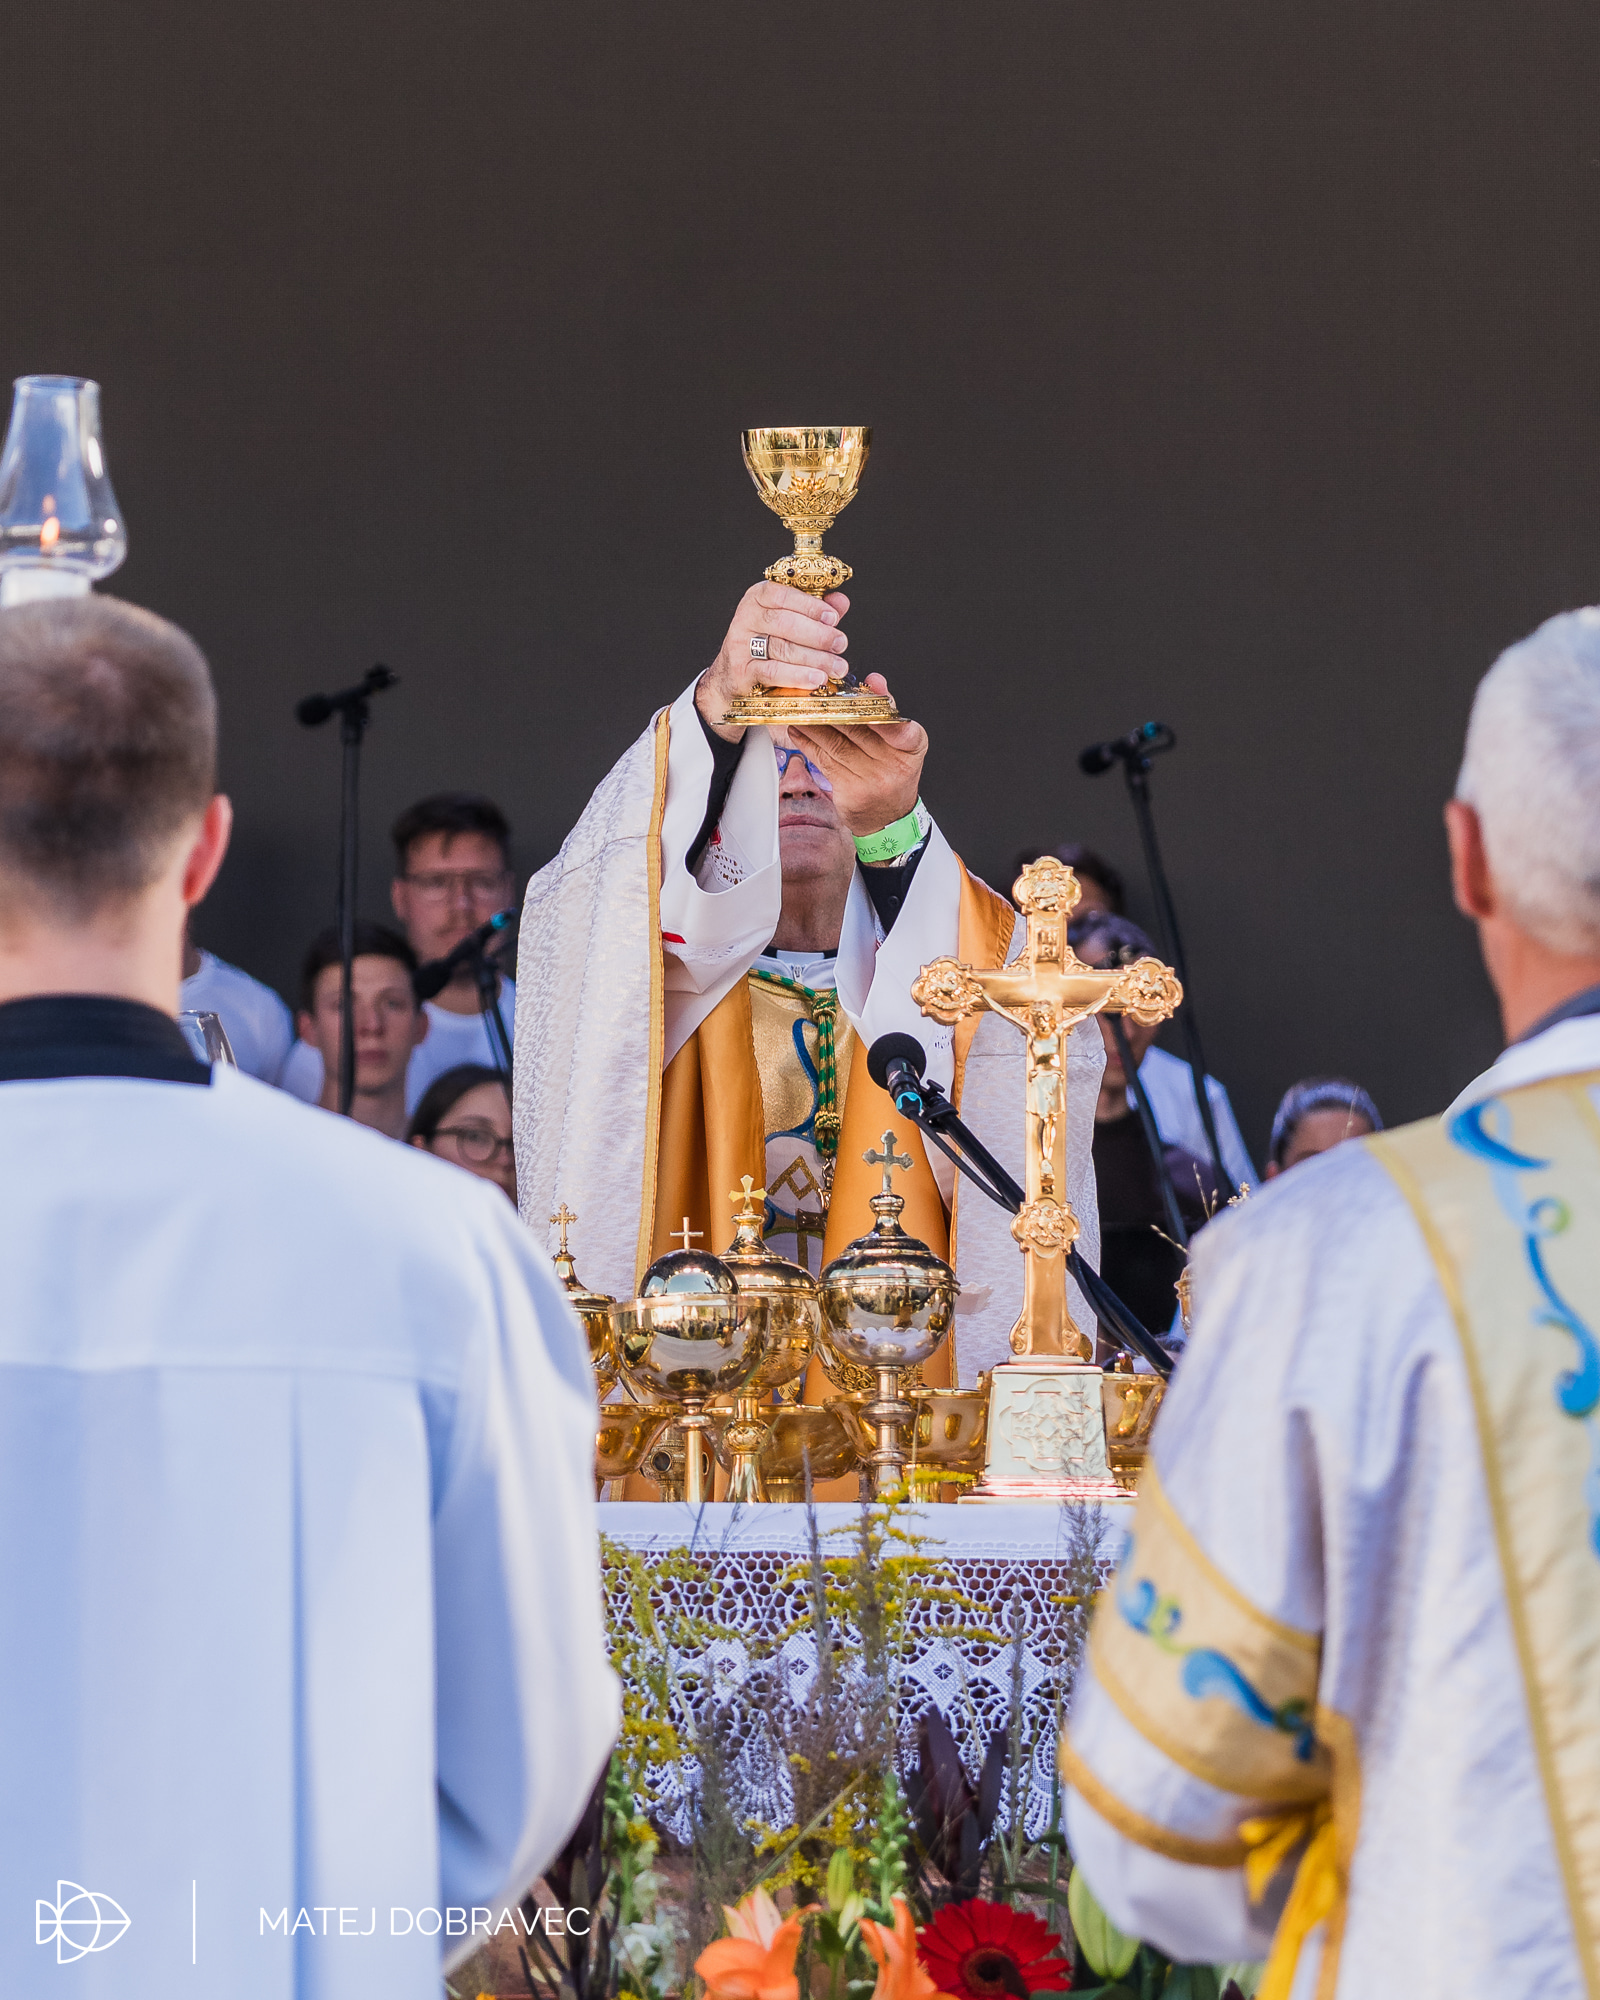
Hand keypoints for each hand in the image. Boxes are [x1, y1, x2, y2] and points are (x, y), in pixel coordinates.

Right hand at [695, 582, 850, 741]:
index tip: (833, 618)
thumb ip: (815, 610)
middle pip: (784, 623)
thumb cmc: (768, 642)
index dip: (809, 605)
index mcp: (758, 598)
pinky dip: (798, 676)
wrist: (733, 675)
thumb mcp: (791, 621)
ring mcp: (740, 644)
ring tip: (837, 666)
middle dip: (817, 635)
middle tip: (840, 644)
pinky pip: (772, 672)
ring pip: (781, 648)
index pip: (782, 595)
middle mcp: (746, 617)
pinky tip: (817, 679)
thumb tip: (841, 602)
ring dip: (814, 658)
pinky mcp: (741, 671)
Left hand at [791, 677, 928, 840]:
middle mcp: (894, 764)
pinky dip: (809, 744)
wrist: (889, 817)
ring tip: (800, 709)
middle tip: (815, 691)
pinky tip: (798, 731)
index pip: (897, 724)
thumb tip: (874, 680)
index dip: (882, 704)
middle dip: (833, 708)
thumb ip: (887, 711)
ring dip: (814, 725)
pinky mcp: (851, 792)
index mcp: (911, 747)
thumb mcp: (901, 742)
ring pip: (837, 744)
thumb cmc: (893, 771)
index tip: (867, 687)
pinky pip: (825, 762)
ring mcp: (871, 780)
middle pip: (859, 729)